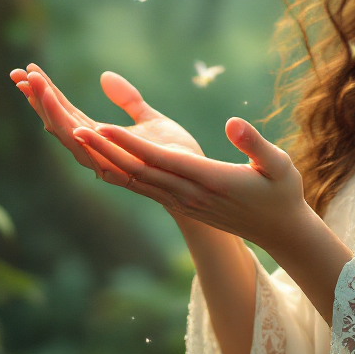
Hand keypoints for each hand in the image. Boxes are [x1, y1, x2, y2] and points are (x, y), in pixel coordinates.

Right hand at [10, 64, 201, 180]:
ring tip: (39, 86)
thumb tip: (104, 76)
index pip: (64, 112)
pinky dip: (89, 141)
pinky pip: (103, 156)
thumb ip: (127, 99)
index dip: (45, 92)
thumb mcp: (149, 117)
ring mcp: (108, 162)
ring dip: (55, 113)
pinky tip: (77, 126)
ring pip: (73, 138)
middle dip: (38, 99)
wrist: (198, 179)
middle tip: (18, 74)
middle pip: (58, 123)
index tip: (28, 71)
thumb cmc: (173, 151)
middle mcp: (97, 152)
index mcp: (99, 138)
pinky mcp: (127, 170)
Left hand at [70, 114, 307, 254]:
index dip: (128, 143)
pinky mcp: (181, 204)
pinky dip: (118, 172)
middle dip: (104, 148)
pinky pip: (142, 188)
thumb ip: (254, 144)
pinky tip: (101, 161)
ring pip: (135, 179)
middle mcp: (188, 194)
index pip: (160, 159)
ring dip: (105, 159)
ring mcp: (182, 202)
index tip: (100, 125)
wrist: (280, 231)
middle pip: (138, 169)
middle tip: (71, 127)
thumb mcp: (278, 164)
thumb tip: (232, 123)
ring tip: (77, 138)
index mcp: (209, 179)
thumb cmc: (282, 192)